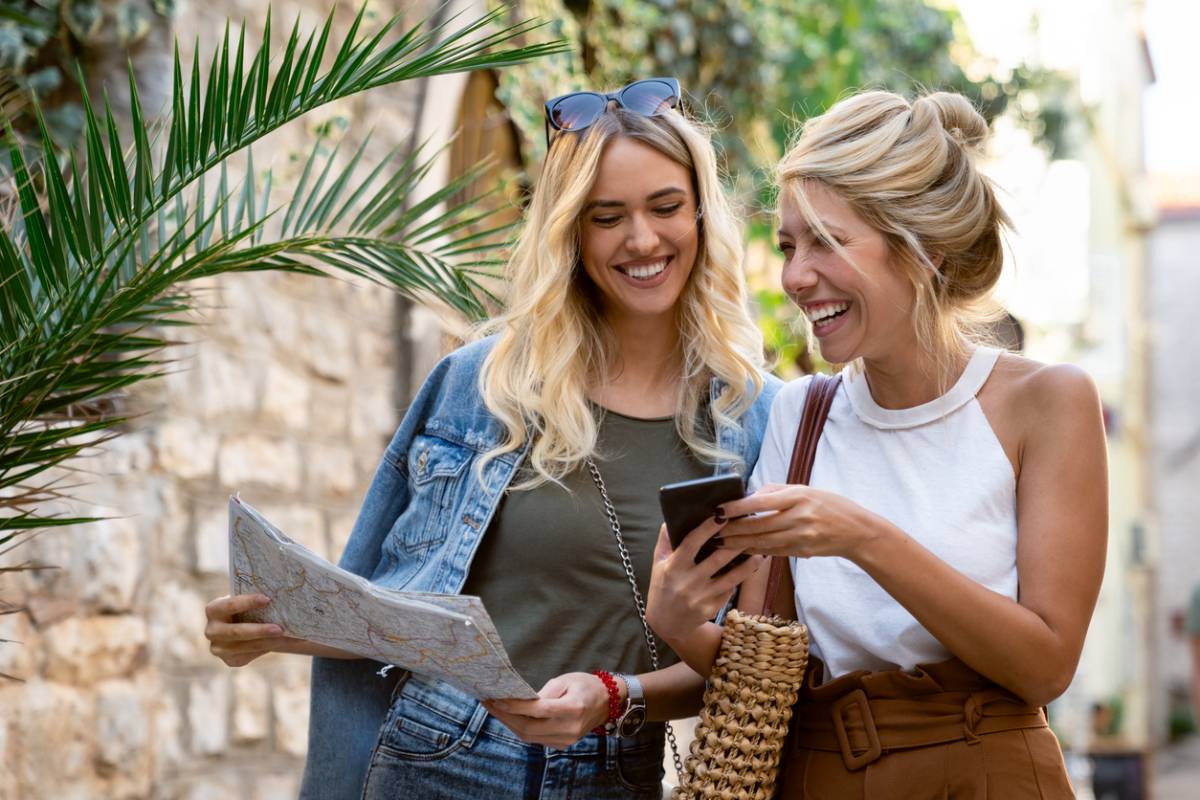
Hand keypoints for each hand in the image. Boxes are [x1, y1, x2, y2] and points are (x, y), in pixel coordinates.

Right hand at [204, 594, 294, 666]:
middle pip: (236, 632)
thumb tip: (280, 595)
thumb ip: (256, 598)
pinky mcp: (229, 660)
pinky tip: (279, 642)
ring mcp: (218, 648)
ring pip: (246, 646)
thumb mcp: (246, 600)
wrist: (241, 625)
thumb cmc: (247, 607)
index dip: (248, 602)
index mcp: (213, 610)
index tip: (267, 599)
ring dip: (267, 642)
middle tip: (280, 628)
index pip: (230, 605)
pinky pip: (250, 655)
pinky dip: (266, 648)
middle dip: (259, 630)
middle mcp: (211, 631)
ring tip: (285, 637)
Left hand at [482, 672, 610, 747]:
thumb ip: (544, 692)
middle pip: (529, 728)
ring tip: (494, 709)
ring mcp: (565, 740)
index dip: (515, 706)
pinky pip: (535, 738)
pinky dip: (520, 728)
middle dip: (505, 716)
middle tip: (488, 703)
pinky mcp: (561, 744)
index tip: (497, 699)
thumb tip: (521, 701)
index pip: (538, 710)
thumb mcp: (566, 680)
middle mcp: (569, 728)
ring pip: (529, 736)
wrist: (606, 703)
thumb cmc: (585, 685)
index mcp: (573, 709)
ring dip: (509, 723)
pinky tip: (510, 717)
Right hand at [645, 519, 764, 643]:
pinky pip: (729, 590)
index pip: (691, 544)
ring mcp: (701, 598)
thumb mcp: (658, 563)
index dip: (706, 529)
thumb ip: (665, 540)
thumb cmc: (662, 587)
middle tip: (750, 529)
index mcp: (673, 568)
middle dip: (735, 544)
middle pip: (717, 559)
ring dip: (748, 564)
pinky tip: (750, 568)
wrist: (667, 623)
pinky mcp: (711, 609)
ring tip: (760, 551)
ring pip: (731, 577)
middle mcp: (687, 583)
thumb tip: (672, 518)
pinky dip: (739, 578)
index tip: (721, 516)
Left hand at [716, 484, 876, 559]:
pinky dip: (755, 551)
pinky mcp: (802, 551)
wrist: (857, 531)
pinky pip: (773, 551)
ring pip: (763, 542)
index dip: (738, 507)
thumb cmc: (829, 504)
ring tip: (720, 543)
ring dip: (739, 544)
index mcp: (799, 496)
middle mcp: (799, 517)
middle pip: (758, 525)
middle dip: (732, 529)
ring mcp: (802, 536)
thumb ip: (777, 492)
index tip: (719, 510)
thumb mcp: (806, 490)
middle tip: (712, 531)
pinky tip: (740, 550)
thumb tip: (748, 497)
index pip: (761, 502)